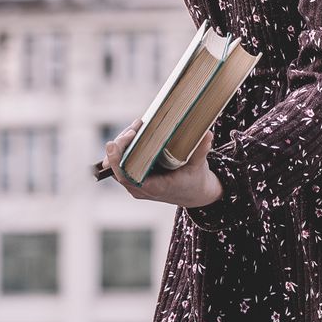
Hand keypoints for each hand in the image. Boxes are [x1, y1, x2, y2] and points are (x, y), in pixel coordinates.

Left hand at [99, 124, 224, 209]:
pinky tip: (133, 134)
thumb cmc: (195, 180)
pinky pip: (122, 164)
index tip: (114, 143)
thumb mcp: (199, 165)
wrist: (195, 194)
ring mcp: (136, 185)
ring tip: (135, 127)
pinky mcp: (136, 178)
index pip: (127, 177)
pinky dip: (125, 149)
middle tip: (134, 128)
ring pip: (117, 165)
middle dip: (121, 145)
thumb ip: (201, 150)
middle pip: (118, 168)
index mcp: (155, 188)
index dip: (116, 160)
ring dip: (122, 145)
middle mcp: (141, 189)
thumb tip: (207, 133)